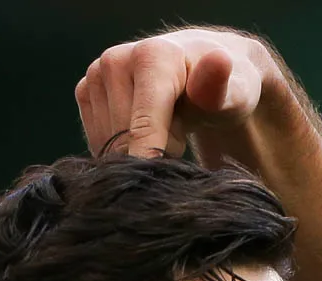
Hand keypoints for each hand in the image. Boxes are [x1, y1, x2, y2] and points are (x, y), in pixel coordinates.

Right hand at [74, 27, 277, 158]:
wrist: (204, 69)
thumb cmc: (226, 87)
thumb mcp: (236, 93)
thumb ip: (220, 89)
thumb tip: (219, 62)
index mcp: (151, 57)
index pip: (142, 125)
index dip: (153, 160)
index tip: (163, 181)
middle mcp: (116, 59)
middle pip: (124, 141)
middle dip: (156, 153)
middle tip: (183, 137)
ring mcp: (96, 73)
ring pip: (108, 144)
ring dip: (139, 151)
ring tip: (168, 129)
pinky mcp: (86, 89)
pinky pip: (98, 140)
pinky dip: (122, 146)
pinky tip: (146, 130)